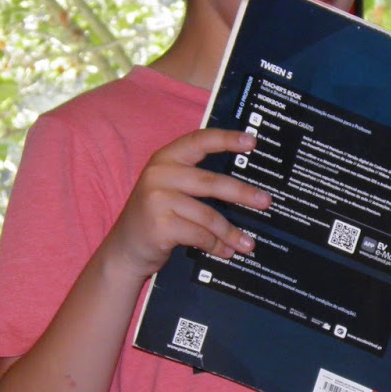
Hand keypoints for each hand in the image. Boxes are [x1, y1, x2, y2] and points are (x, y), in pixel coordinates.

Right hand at [106, 128, 271, 277]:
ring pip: (209, 216)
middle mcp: (159, 174)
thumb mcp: (169, 189)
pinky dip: (216, 246)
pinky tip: (225, 252)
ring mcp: (158, 200)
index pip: (199, 140)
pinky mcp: (160, 226)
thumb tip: (244, 187)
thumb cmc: (155, 217)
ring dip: (231, 232)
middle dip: (243, 193)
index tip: (252, 142)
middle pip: (211, 182)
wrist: (124, 249)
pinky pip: (200, 235)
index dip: (226, 139)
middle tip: (266, 202)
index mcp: (165, 159)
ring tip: (248, 244)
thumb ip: (196, 180)